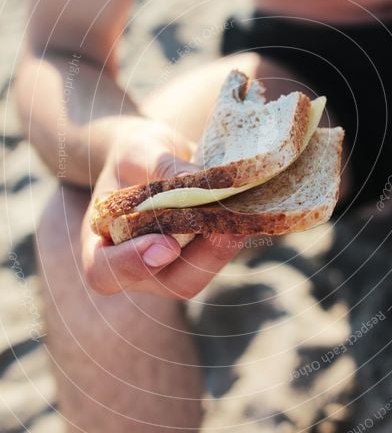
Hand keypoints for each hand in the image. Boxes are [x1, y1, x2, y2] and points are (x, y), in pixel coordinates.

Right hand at [81, 117, 241, 297]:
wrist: (150, 155)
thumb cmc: (133, 154)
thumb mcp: (138, 150)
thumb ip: (160, 168)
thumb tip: (200, 183)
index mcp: (99, 247)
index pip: (106, 273)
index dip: (134, 266)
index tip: (165, 244)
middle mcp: (135, 268)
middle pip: (168, 282)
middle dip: (202, 259)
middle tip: (226, 229)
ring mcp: (168, 268)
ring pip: (199, 274)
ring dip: (224, 249)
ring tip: (244, 216)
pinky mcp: (197, 257)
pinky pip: (216, 257)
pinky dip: (233, 237)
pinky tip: (251, 213)